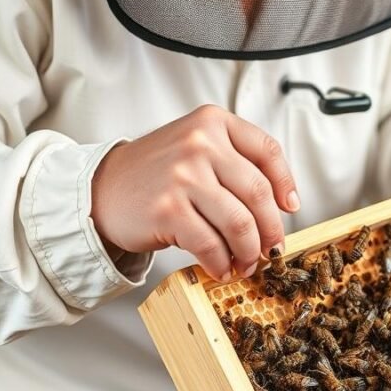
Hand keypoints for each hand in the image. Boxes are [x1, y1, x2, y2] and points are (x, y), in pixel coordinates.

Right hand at [91, 105, 299, 281]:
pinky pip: (212, 245)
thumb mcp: (195, 147)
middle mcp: (200, 143)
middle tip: (270, 249)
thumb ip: (234, 163)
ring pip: (240, 224)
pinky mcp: (169, 210)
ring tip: (245, 263)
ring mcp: (183, 175)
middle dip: (270, 230)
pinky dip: (221, 263)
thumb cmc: (154, 174)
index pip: (267, 150)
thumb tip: (279, 207)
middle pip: (259, 194)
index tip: (290, 208)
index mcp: (212, 122)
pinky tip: (220, 267)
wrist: (100, 191)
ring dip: (248, 252)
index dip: (286, 183)